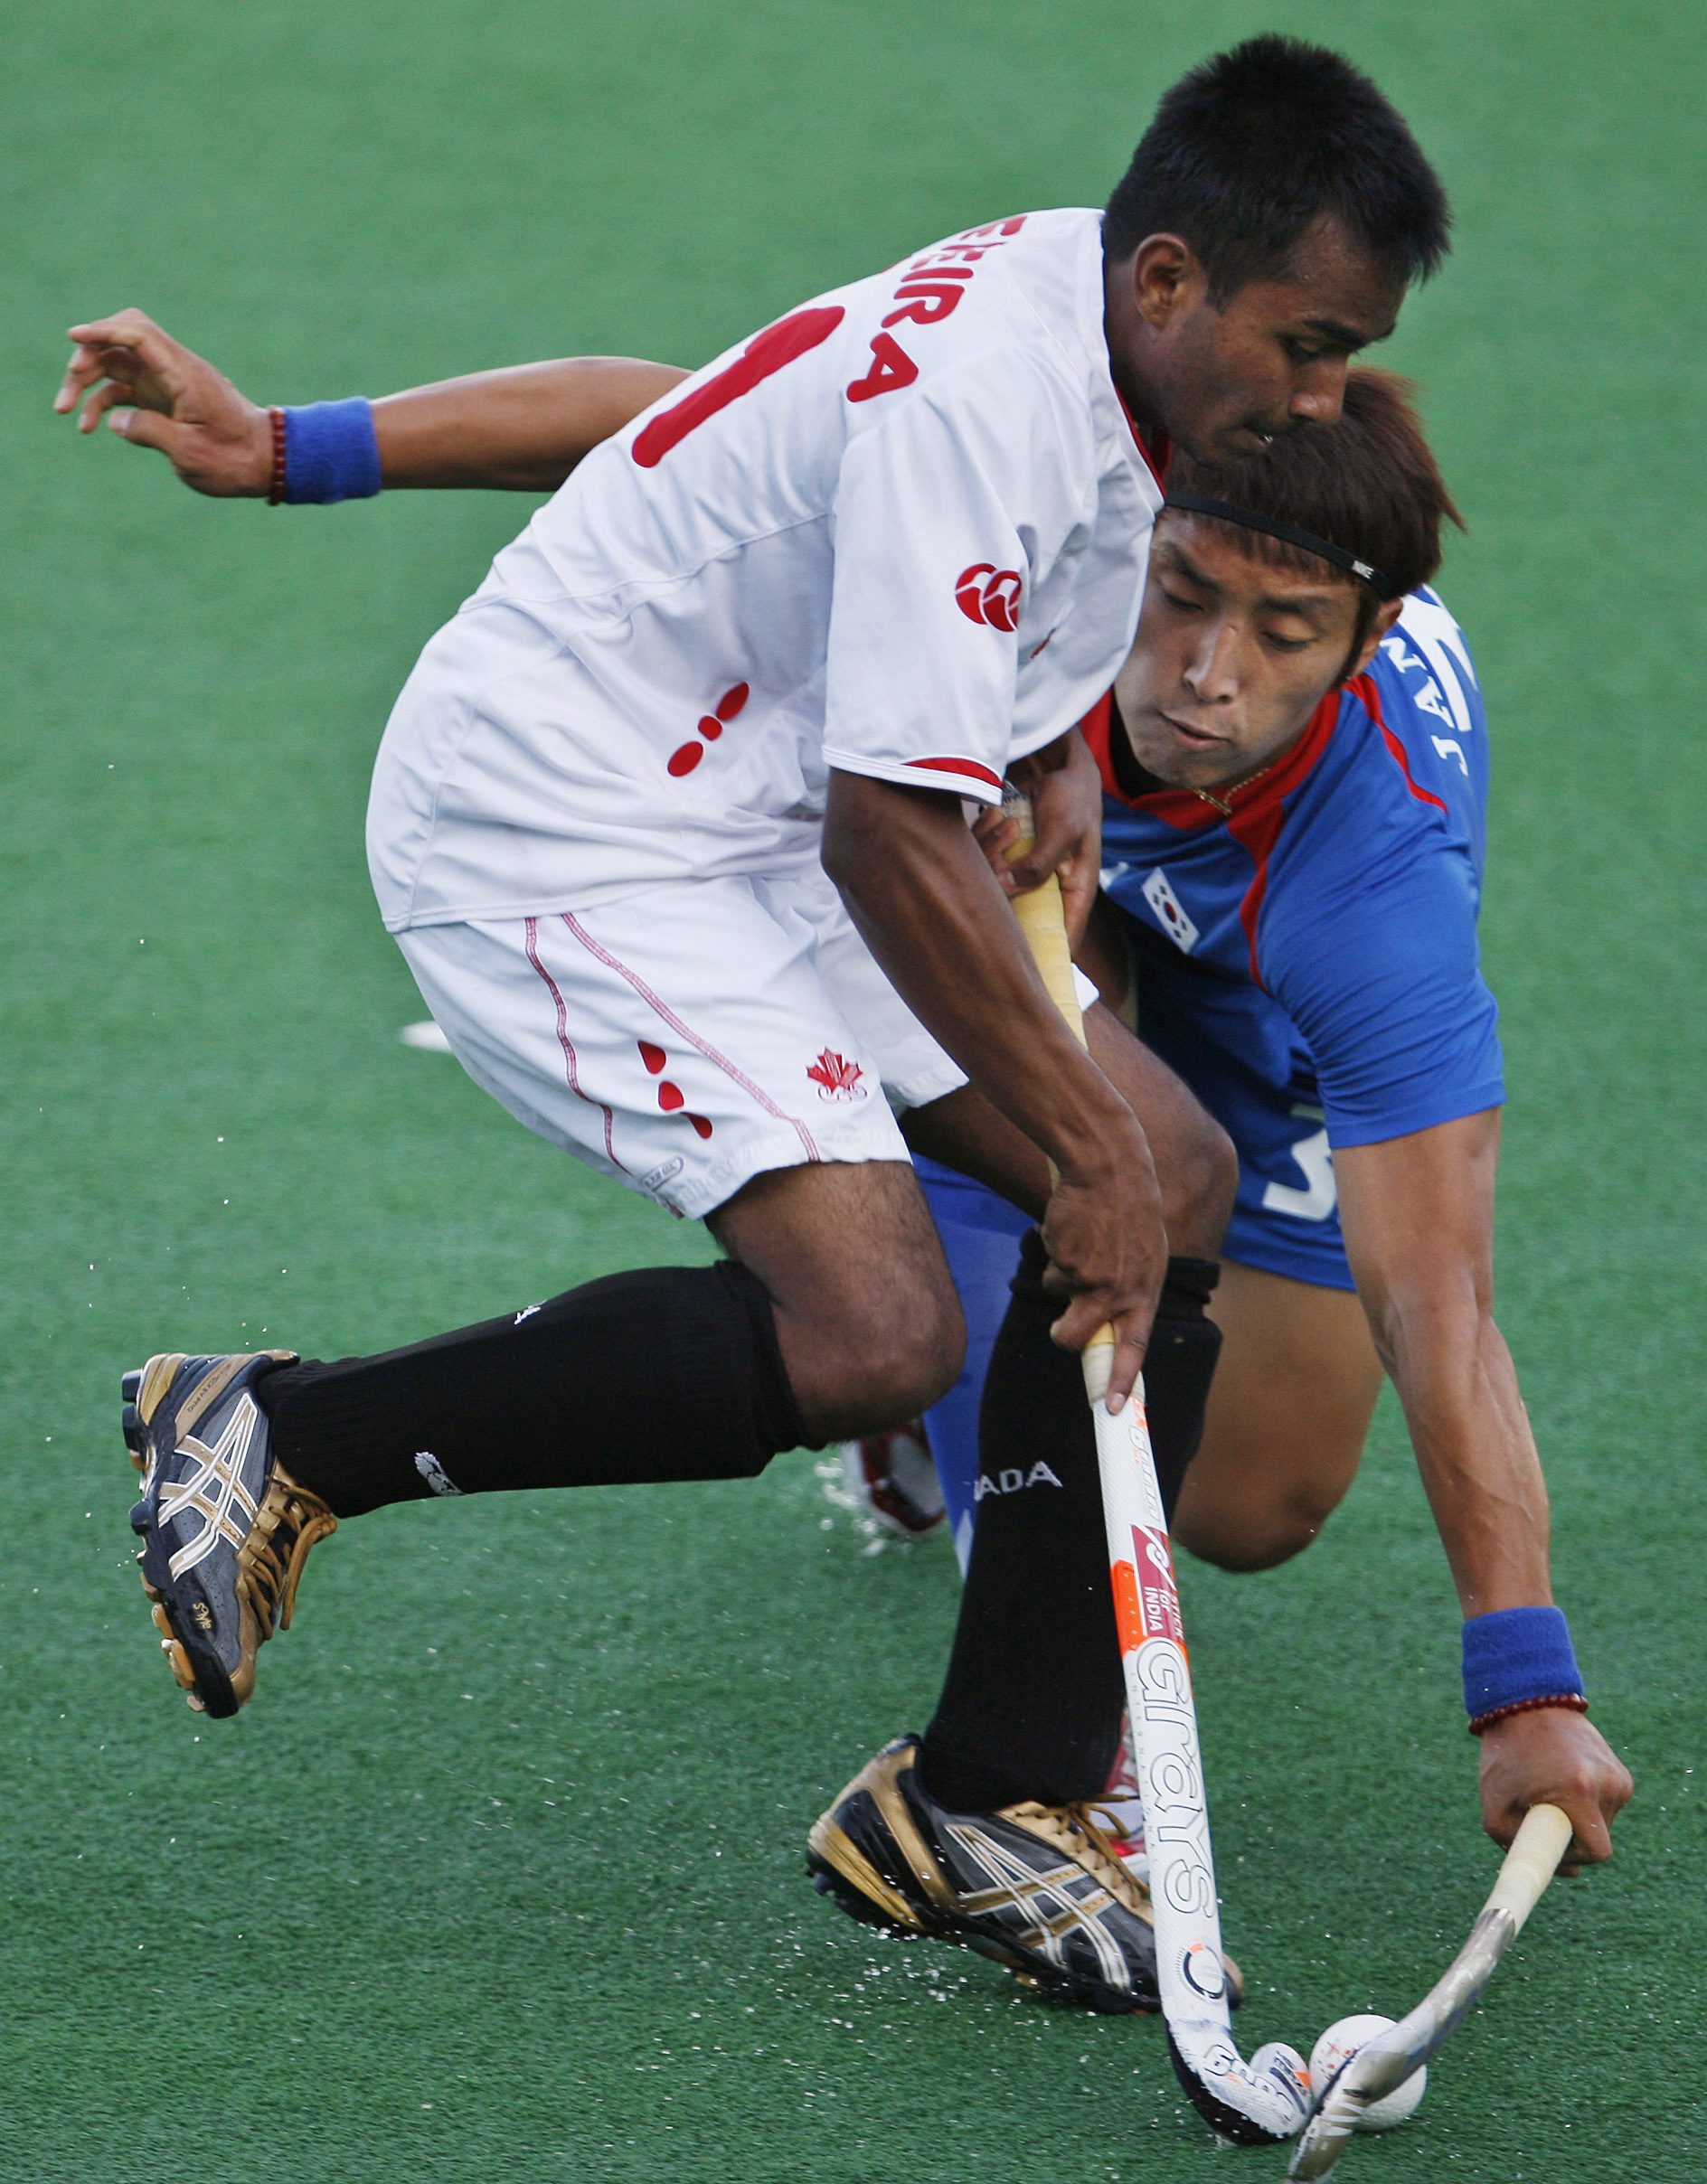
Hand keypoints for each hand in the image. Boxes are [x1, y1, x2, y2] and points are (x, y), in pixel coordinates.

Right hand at [55, 310, 272, 495]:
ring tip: (65, 411)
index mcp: (184, 374)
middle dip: (88, 356)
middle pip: (121, 341)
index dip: (103, 330)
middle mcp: (173, 371)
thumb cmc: (234, 460)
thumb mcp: (190, 452)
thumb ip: (149, 432)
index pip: (139, 335)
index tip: (73, 337)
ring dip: (87, 382)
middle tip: (69, 388)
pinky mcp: (163, 400)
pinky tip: (90, 427)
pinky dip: (104, 403)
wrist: (267, 464)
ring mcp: (167, 384)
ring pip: (117, 365)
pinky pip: (125, 391)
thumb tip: (115, 421)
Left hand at [976, 729, 1103, 948]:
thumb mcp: (1062, 830)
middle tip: (988, 896)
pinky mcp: (1008, 862)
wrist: (1055, 763)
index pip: (1063, 940)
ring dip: (991, 865)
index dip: (1046, 960)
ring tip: (1001, 827)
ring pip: (999, 896)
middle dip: (1004, 911)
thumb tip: (1006, 890)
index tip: (1021, 976)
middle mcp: (1050, 892)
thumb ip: (1037, 863)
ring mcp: (1027, 878)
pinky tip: (994, 820)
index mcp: (1074, 893)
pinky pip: (988, 870)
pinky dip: (985, 849)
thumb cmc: (1071, 797)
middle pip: (1023, 923)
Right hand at [1039, 1118, 1166, 1407]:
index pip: (1135, 1347)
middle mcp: (1121, 1289)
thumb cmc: (1126, 1209)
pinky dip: (1055, 1251)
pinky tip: (1073, 1227)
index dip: (1119, 1381)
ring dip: (1060, 1278)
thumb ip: (1129, 1290)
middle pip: (1076, 1337)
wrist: (1108, 1165)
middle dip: (1064, 1334)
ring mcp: (1091, 1275)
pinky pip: (1051, 1269)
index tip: (1109, 1409)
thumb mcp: (1142, 1253)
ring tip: (1081, 1243)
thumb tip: (1106, 1327)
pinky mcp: (1064, 1259)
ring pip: (1059, 1298)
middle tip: (1063, 1326)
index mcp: (1146, 1290)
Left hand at [1477, 1707, 1632, 1874]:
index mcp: (1579, 1790)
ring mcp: (1619, 1777)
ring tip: (1549, 1790)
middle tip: (1539, 1813)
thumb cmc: (1506, 1756)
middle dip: (1569, 1836)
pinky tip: (1563, 1781)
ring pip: (1601, 1824)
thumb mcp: (1495, 1806)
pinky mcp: (1621, 1772)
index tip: (1550, 1846)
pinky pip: (1605, 1806)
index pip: (1597, 1852)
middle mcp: (1608, 1783)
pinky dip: (1585, 1803)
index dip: (1573, 1858)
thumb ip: (1520, 1847)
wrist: (1526, 1703)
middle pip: (1597, 1840)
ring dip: (1576, 1817)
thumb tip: (1571, 1872)